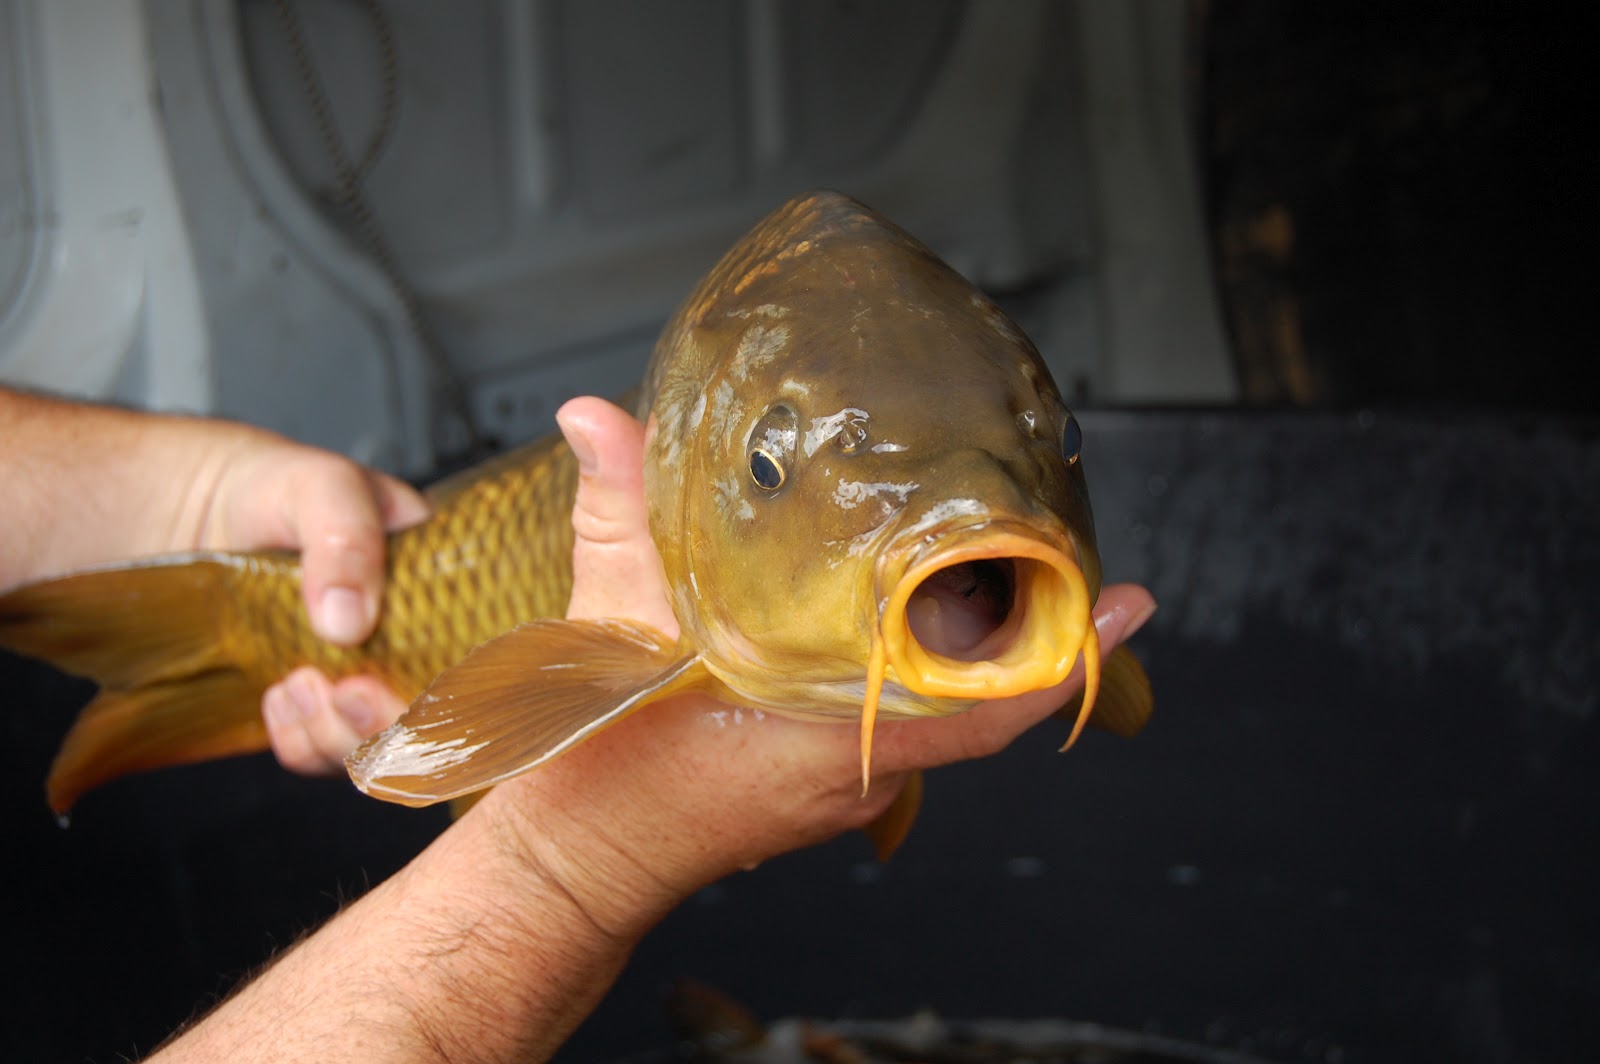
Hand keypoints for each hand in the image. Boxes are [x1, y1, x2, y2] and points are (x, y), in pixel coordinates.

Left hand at [196, 435, 426, 774]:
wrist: (196, 509)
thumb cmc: (276, 485)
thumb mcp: (321, 484)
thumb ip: (345, 538)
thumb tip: (348, 622)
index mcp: (446, 585)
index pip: (478, 660)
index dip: (445, 697)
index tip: (377, 687)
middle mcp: (417, 640)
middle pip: (431, 719)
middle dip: (380, 725)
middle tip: (337, 694)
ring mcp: (368, 676)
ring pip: (378, 746)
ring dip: (335, 736)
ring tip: (293, 685)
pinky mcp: (320, 706)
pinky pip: (324, 752)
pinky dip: (301, 741)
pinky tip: (279, 697)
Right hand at [484, 398, 1157, 937]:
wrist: (574, 860)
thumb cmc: (601, 775)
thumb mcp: (609, 627)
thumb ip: (617, 513)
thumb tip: (595, 418)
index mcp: (835, 736)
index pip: (989, 702)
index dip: (1066, 652)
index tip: (1130, 602)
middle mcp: (866, 763)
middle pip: (978, 685)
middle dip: (1023, 613)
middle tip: (1053, 534)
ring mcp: (852, 774)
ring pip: (940, 698)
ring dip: (966, 633)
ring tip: (994, 552)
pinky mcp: (826, 773)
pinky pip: (900, 712)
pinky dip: (913, 659)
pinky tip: (899, 605)